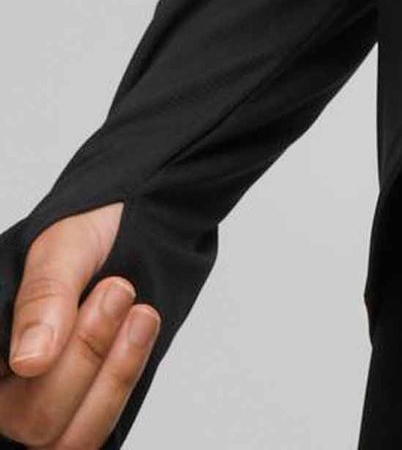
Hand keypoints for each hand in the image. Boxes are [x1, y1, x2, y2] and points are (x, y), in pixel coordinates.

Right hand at [0, 202, 159, 447]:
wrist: (136, 219)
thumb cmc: (91, 227)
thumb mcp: (65, 246)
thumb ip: (43, 297)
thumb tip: (29, 361)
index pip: (1, 379)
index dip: (49, 358)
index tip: (100, 295)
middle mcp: (4, 388)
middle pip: (33, 420)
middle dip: (86, 354)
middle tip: (116, 289)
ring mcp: (42, 405)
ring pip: (70, 437)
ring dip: (114, 374)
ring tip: (139, 311)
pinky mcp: (84, 409)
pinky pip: (98, 428)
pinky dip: (123, 381)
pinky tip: (141, 328)